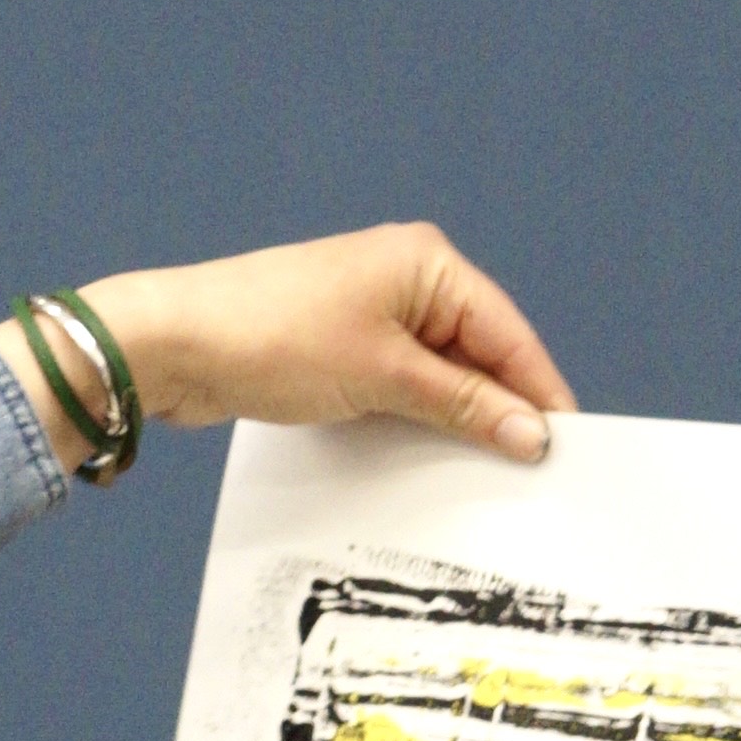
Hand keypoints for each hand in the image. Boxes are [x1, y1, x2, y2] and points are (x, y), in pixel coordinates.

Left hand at [29, 228, 575, 464]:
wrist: (174, 344)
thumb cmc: (274, 339)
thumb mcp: (383, 376)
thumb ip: (463, 404)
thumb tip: (532, 433)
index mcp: (427, 264)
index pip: (508, 334)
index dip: (538, 392)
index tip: (566, 450)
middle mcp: (405, 280)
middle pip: (477, 354)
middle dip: (500, 410)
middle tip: (530, 475)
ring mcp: (369, 314)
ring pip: (437, 376)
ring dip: (455, 421)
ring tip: (485, 476)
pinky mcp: (339, 348)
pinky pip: (398, 388)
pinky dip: (415, 420)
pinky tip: (428, 461)